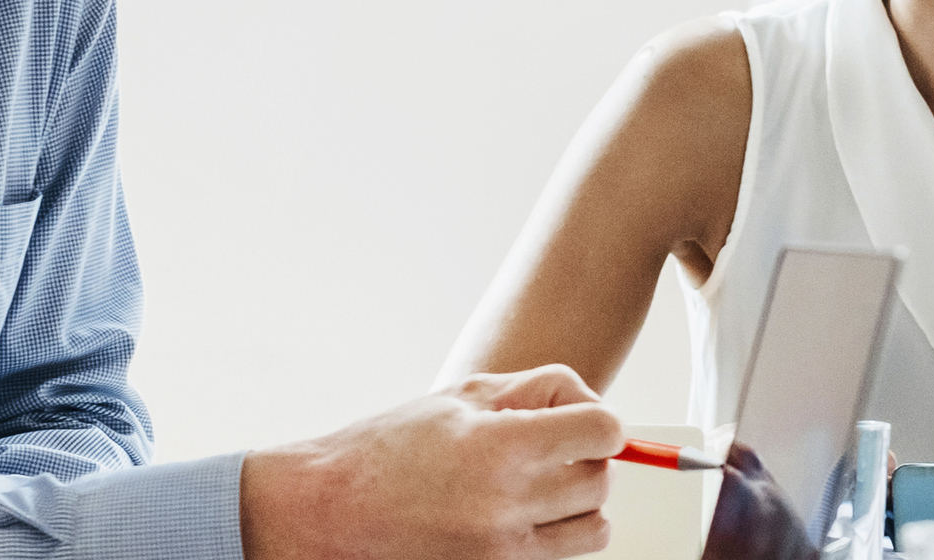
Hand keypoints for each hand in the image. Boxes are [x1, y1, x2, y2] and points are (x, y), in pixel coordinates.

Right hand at [242, 364, 628, 559]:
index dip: (600, 421)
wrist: (330, 513)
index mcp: (501, 447)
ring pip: (593, 527)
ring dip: (578, 503)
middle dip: (587, 459)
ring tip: (538, 484)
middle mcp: (507, 504)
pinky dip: (552, 535)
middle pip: (601, 481)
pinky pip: (558, 556)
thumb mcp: (462, 399)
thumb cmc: (388, 450)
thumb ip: (536, 390)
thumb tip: (592, 402)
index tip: (584, 423)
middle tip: (553, 449)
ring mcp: (503, 550)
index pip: (603, 431)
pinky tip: (516, 514)